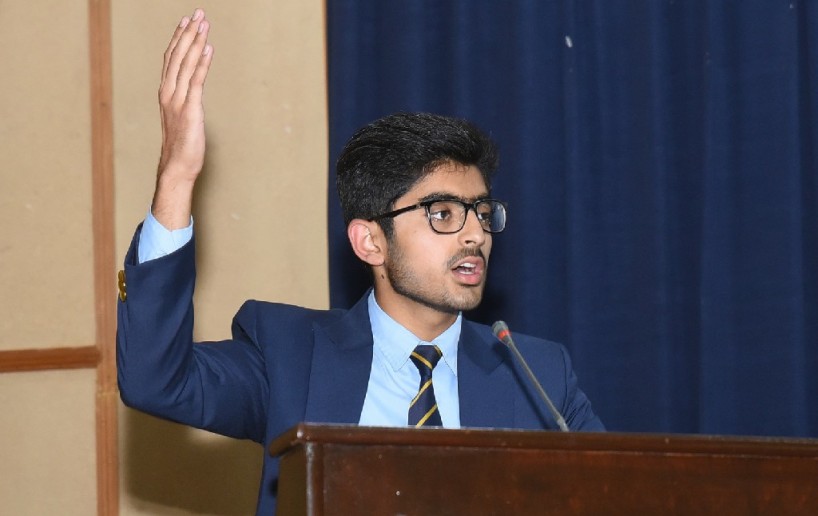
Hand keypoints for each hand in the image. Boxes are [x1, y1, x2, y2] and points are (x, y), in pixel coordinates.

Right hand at [152, 8, 213, 229]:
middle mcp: (169, 93)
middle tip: (198, 13)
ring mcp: (178, 101)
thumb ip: (185, 101)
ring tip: (204, 24)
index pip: (171, 58)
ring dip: (196, 42)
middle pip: (177, 55)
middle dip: (188, 33)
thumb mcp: (182, 117)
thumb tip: (194, 90)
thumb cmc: (181, 145)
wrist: (177, 167)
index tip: (187, 21)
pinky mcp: (190, 110)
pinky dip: (202, 63)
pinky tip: (208, 48)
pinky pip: (196, 82)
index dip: (178, 38)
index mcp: (166, 93)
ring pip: (186, 64)